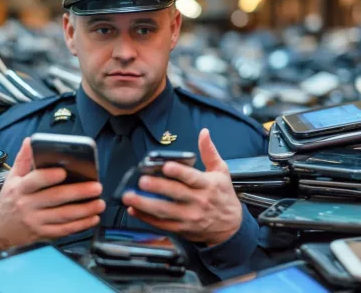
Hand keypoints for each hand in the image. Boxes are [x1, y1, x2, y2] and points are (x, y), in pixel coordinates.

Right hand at [0, 138, 104, 249]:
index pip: (34, 181)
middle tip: (96, 187)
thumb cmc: (9, 201)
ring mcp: (35, 221)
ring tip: (99, 203)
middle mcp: (27, 205)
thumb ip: (24, 159)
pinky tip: (92, 218)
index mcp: (20, 188)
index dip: (48, 177)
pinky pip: (64, 230)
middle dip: (78, 192)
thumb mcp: (12, 178)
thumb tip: (31, 141)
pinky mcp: (42, 234)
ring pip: (63, 216)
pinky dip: (80, 225)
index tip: (64, 172)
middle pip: (55, 198)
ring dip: (84, 210)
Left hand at [122, 129, 241, 246]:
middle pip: (175, 194)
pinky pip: (161, 224)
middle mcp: (198, 201)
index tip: (166, 166)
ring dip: (145, 205)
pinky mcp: (181, 228)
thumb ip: (209, 152)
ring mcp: (189, 217)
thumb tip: (203, 132)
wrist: (231, 227)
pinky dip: (146, 218)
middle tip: (141, 181)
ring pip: (165, 211)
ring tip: (129, 197)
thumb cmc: (223, 195)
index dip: (179, 172)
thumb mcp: (221, 171)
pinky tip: (133, 210)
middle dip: (157, 187)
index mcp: (207, 185)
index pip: (192, 178)